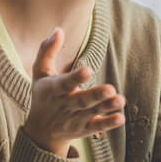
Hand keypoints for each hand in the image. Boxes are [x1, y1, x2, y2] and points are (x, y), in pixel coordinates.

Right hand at [21, 27, 125, 156]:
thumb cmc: (43, 95)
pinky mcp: (84, 129)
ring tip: (120, 100)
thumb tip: (58, 29)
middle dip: (95, 95)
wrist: (40, 131)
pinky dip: (108, 124)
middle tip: (111, 89)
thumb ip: (47, 51)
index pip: (64, 83)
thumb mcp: (40, 73)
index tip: (87, 70)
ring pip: (92, 113)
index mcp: (53, 90)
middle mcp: (65, 105)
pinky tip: (120, 118)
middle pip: (81, 101)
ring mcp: (75, 118)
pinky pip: (96, 127)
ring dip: (106, 107)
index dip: (75, 78)